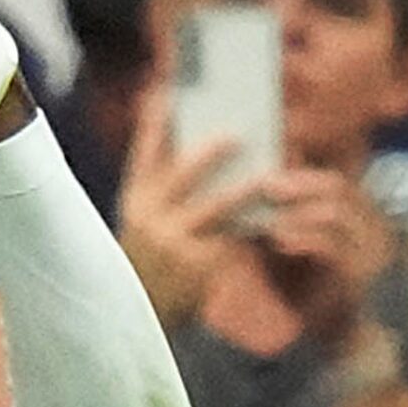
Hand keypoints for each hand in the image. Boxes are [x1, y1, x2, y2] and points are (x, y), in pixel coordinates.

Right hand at [114, 80, 259, 330]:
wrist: (140, 314)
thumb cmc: (147, 261)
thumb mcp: (143, 223)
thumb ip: (165, 192)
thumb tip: (209, 155)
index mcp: (134, 198)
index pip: (144, 151)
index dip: (156, 120)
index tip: (168, 91)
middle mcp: (149, 217)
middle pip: (183, 175)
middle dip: (210, 153)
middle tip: (237, 134)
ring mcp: (173, 242)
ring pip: (215, 208)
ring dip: (245, 190)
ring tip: (270, 176)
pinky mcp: (198, 267)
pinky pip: (233, 239)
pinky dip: (253, 227)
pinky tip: (273, 217)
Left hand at [252, 166, 395, 346]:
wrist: (335, 339)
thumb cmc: (308, 291)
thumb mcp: (291, 247)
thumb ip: (279, 219)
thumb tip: (249, 189)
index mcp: (358, 217)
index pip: (335, 179)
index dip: (302, 170)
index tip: (268, 169)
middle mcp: (370, 229)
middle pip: (338, 186)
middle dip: (298, 182)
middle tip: (266, 185)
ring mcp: (368, 251)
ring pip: (336, 211)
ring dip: (297, 209)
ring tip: (269, 212)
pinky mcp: (358, 275)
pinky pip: (332, 246)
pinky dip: (303, 237)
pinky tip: (279, 239)